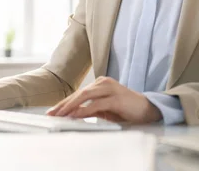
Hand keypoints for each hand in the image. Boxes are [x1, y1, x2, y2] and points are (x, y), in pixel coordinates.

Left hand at [45, 77, 161, 123]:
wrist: (147, 109)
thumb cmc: (125, 109)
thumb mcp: (104, 109)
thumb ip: (89, 108)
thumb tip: (72, 114)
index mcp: (100, 83)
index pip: (78, 93)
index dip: (64, 102)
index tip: (52, 111)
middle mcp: (104, 83)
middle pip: (79, 93)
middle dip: (63, 104)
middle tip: (51, 113)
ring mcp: (110, 89)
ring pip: (85, 96)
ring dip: (71, 106)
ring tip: (60, 115)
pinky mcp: (116, 98)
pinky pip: (96, 104)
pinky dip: (84, 110)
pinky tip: (75, 115)